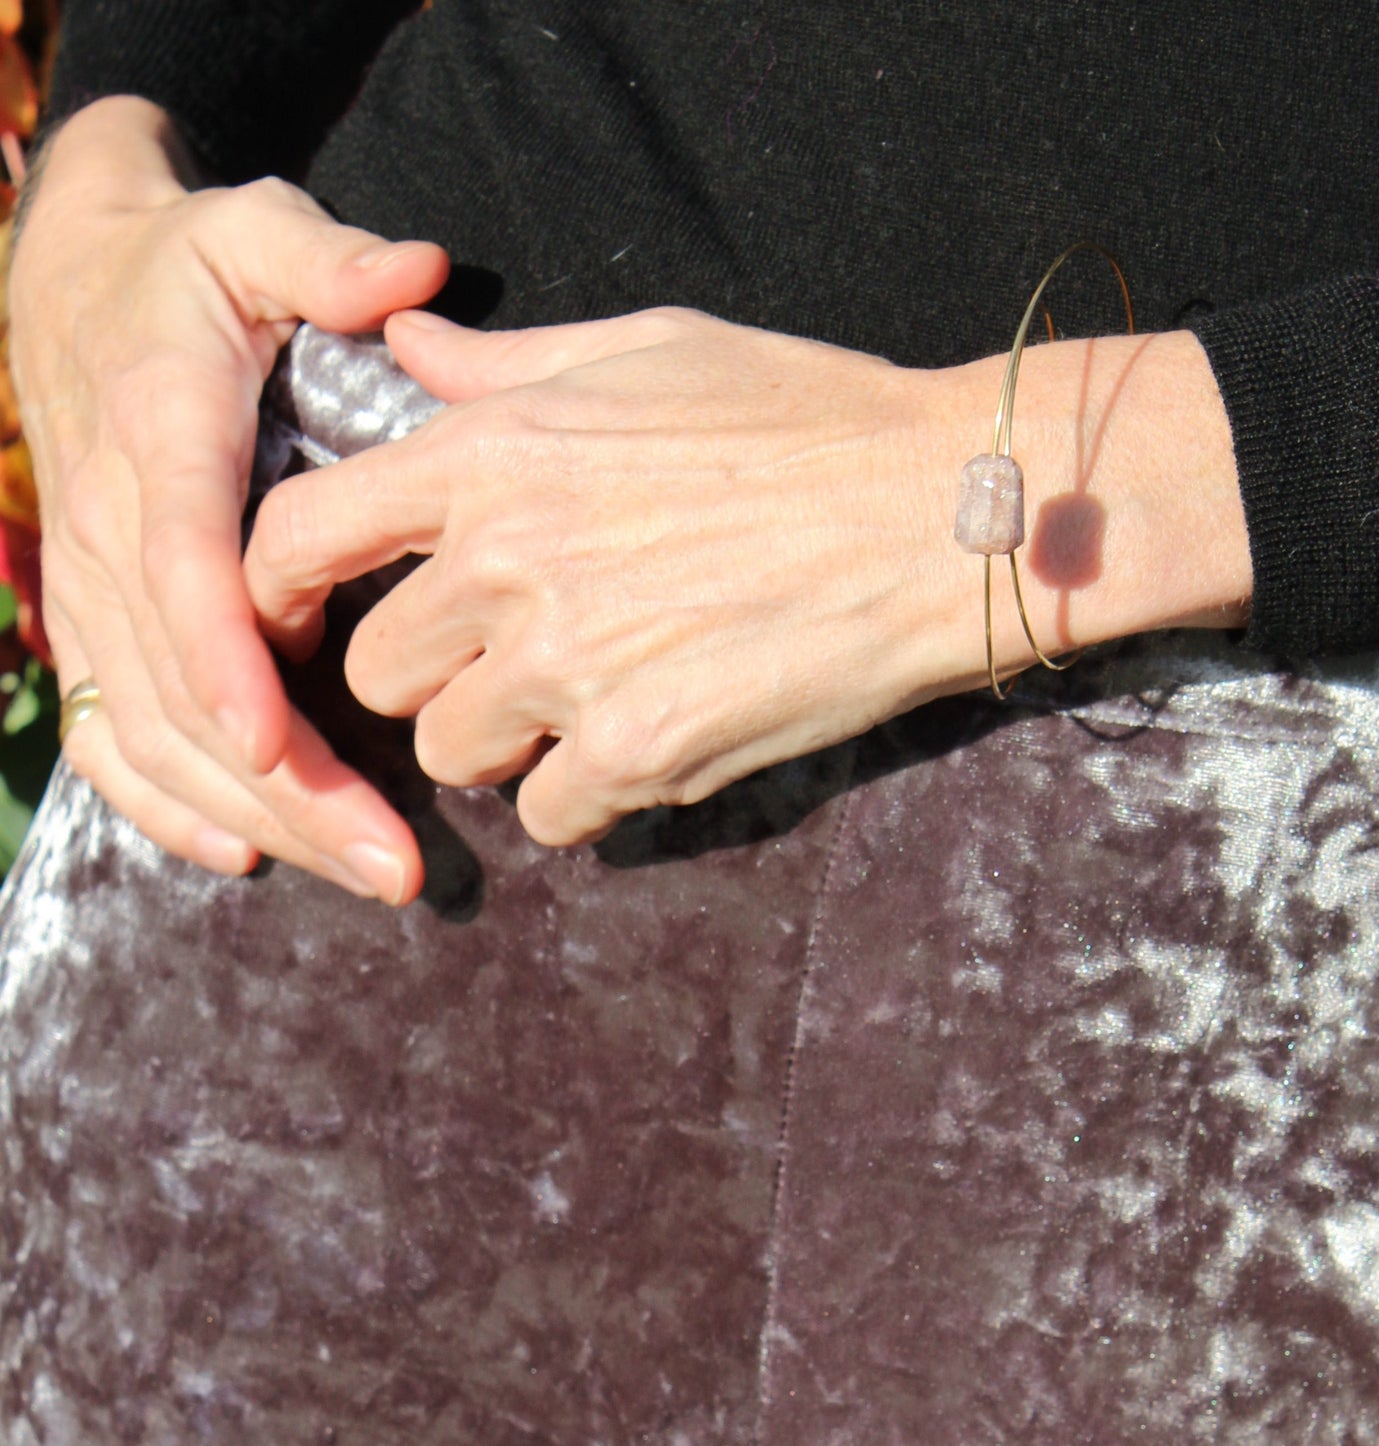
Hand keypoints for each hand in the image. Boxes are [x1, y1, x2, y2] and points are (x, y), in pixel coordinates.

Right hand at [10, 96, 447, 899]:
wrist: (75, 275)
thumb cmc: (186, 264)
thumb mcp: (251, 232)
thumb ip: (325, 260)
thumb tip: (413, 278)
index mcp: (161, 441)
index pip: (183, 570)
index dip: (224, 662)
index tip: (278, 746)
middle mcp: (112, 529)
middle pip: (181, 684)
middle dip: (285, 786)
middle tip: (393, 865)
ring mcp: (91, 584)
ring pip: (149, 728)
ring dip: (249, 813)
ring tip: (359, 874)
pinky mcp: (94, 615)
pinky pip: (109, 728)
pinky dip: (162, 802)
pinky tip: (238, 855)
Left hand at [245, 307, 1250, 847]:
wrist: (942, 511)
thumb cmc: (806, 415)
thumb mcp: (649, 350)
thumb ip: (506, 364)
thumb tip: (408, 347)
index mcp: (493, 453)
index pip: (301, 534)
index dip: (281, 588)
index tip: (312, 616)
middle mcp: (509, 560)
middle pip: (376, 673)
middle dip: (428, 674)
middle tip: (505, 660)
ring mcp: (570, 665)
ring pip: (451, 754)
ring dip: (503, 742)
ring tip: (589, 701)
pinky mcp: (639, 752)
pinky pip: (548, 813)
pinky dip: (585, 794)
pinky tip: (649, 743)